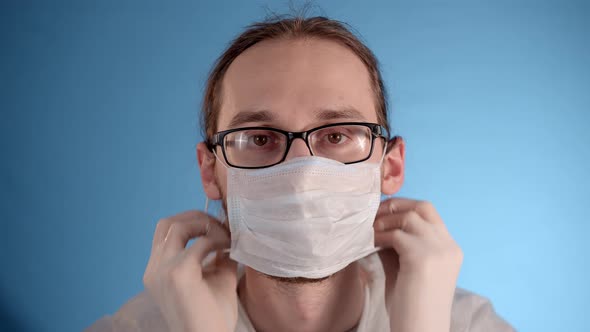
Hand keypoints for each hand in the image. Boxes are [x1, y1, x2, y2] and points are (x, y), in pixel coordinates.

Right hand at [143, 211, 237, 331]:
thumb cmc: (213, 317)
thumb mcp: (216, 278)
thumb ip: (218, 255)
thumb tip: (231, 231)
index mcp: (158, 271)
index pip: (167, 232)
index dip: (192, 222)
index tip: (217, 228)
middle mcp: (154, 269)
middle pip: (168, 223)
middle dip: (197, 218)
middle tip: (221, 227)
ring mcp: (163, 271)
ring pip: (177, 226)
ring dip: (205, 225)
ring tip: (225, 238)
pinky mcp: (178, 274)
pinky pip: (199, 242)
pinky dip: (216, 239)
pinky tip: (228, 249)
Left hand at [374, 198, 462, 331]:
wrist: (421, 330)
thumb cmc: (412, 306)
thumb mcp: (408, 268)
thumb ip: (400, 246)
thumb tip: (381, 225)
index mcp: (450, 249)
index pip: (430, 213)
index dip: (405, 207)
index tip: (385, 212)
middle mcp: (448, 246)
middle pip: (423, 207)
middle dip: (397, 205)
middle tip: (375, 214)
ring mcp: (438, 250)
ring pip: (409, 217)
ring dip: (386, 221)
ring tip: (371, 230)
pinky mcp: (423, 258)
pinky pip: (396, 235)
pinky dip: (381, 235)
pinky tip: (372, 243)